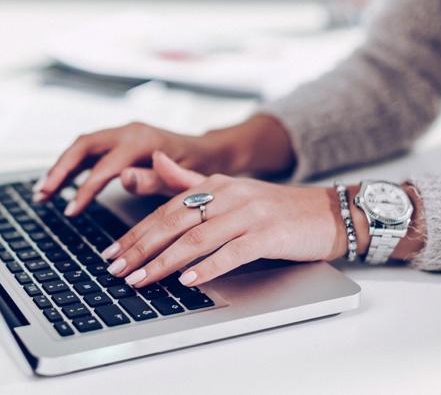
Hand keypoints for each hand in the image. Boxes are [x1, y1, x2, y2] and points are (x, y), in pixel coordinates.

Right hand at [32, 122, 218, 215]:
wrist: (208, 151)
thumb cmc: (199, 166)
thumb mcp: (183, 176)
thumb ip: (154, 178)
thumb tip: (123, 178)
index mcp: (143, 140)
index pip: (105, 166)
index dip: (85, 189)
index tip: (71, 211)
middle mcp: (129, 132)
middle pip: (83, 146)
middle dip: (60, 170)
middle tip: (43, 194)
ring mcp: (122, 134)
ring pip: (82, 147)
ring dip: (61, 167)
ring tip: (43, 191)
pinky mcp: (119, 141)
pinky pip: (89, 151)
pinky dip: (72, 166)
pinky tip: (59, 183)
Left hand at [103, 159, 346, 287]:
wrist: (327, 213)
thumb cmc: (275, 208)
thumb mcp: (231, 190)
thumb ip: (190, 179)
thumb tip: (156, 160)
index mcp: (215, 184)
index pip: (165, 209)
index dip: (136, 231)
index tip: (113, 252)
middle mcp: (228, 195)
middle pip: (174, 222)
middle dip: (140, 247)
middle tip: (117, 268)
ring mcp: (249, 214)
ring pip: (197, 238)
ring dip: (164, 261)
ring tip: (141, 279)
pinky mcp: (269, 234)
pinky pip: (232, 252)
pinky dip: (207, 267)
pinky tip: (187, 280)